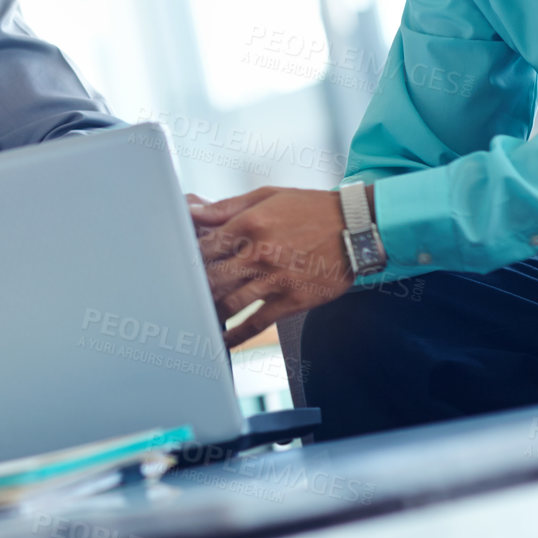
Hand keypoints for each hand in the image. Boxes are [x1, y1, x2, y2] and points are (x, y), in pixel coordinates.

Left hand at [189, 187, 354, 346]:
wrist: (357, 227)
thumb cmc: (310, 209)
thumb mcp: (267, 196)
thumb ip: (227, 207)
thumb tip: (193, 211)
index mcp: (249, 224)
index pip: (205, 246)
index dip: (189, 257)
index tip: (180, 264)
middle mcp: (259, 253)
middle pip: (212, 277)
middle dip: (195, 287)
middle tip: (182, 295)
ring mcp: (276, 279)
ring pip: (230, 303)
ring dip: (210, 311)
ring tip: (197, 316)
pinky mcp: (293, 300)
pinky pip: (258, 323)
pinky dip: (237, 335)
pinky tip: (224, 340)